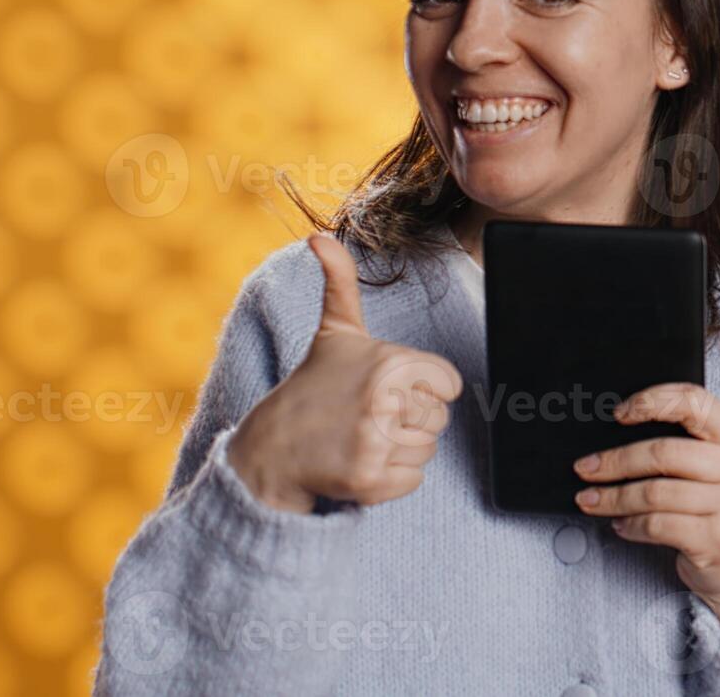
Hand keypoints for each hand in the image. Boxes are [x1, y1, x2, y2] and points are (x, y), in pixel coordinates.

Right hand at [228, 234, 463, 512]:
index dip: (423, 388)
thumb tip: (317, 237)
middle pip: (439, 419)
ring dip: (400, 449)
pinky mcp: (368, 480)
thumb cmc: (314, 386)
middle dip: (409, 421)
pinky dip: (391, 479)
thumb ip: (340, 282)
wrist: (271, 448)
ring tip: (361, 437)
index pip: (448, 384)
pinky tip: (359, 461)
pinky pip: (413, 481)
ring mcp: (375, 442)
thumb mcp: (334, 331)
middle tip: (368, 415)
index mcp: (389, 362)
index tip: (388, 389)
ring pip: (427, 451)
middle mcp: (384, 401)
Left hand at [572, 383, 719, 649]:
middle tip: (585, 468)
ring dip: (614, 497)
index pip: (697, 403)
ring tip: (592, 501)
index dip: (655, 401)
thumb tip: (618, 434)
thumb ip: (686, 447)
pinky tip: (621, 525)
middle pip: (665, 453)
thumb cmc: (718, 514)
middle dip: (616, 461)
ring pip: (655, 492)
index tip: (620, 414)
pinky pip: (658, 525)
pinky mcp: (718, 540)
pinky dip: (631, 525)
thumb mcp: (717, 472)